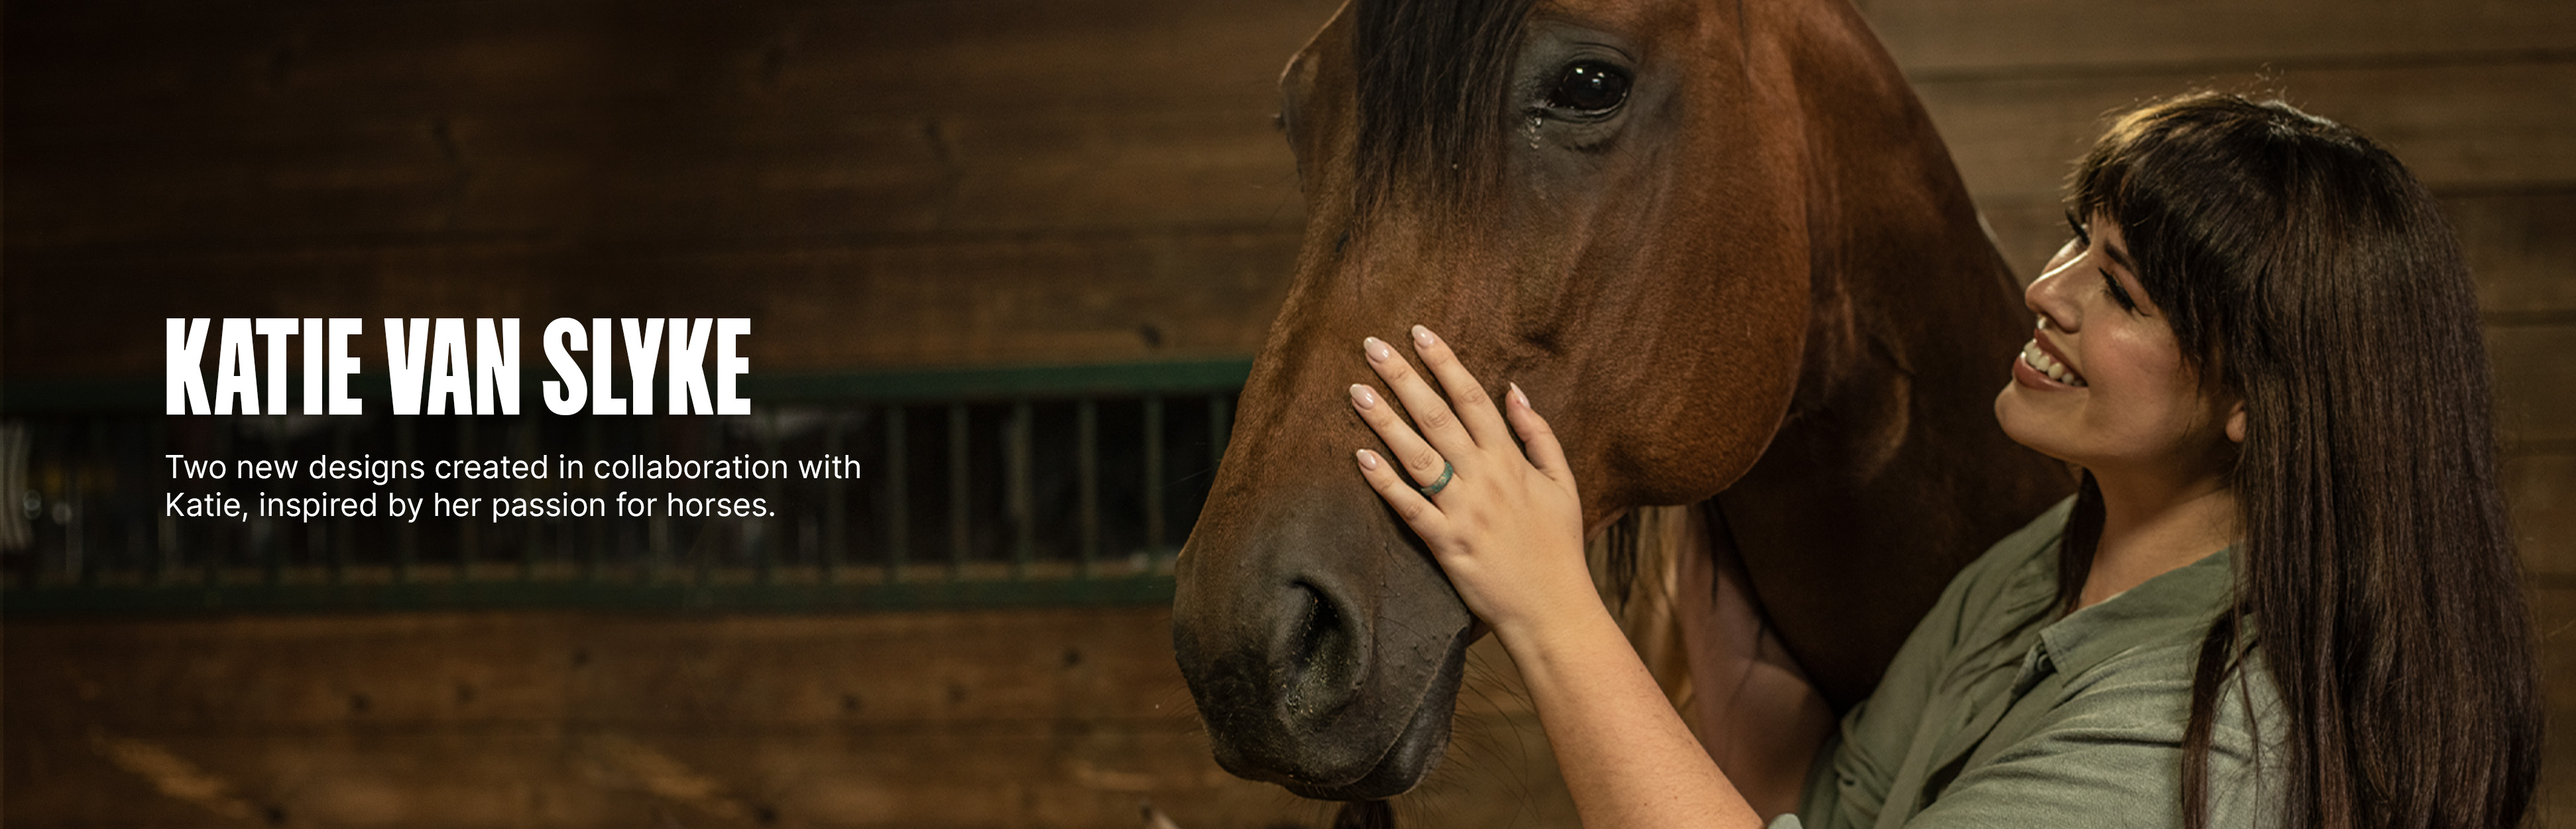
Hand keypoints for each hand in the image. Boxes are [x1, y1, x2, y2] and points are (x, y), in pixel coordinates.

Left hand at [1349, 325, 1594, 641]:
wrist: (1554, 609)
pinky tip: (1360, 456)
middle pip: (1438, 415)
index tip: (1420, 333)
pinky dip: (1385, 481)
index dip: (1445, 363)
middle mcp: (1485, 478)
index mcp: (1510, 460)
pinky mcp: (1447, 543)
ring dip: (1385, 420)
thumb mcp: (1562, 483)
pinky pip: (1410, 506)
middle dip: (1403, 377)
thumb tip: (1514, 390)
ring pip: (1418, 454)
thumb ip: (1539, 434)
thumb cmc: (1559, 546)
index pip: (1473, 398)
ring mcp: (1464, 510)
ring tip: (1355, 390)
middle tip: (1372, 345)